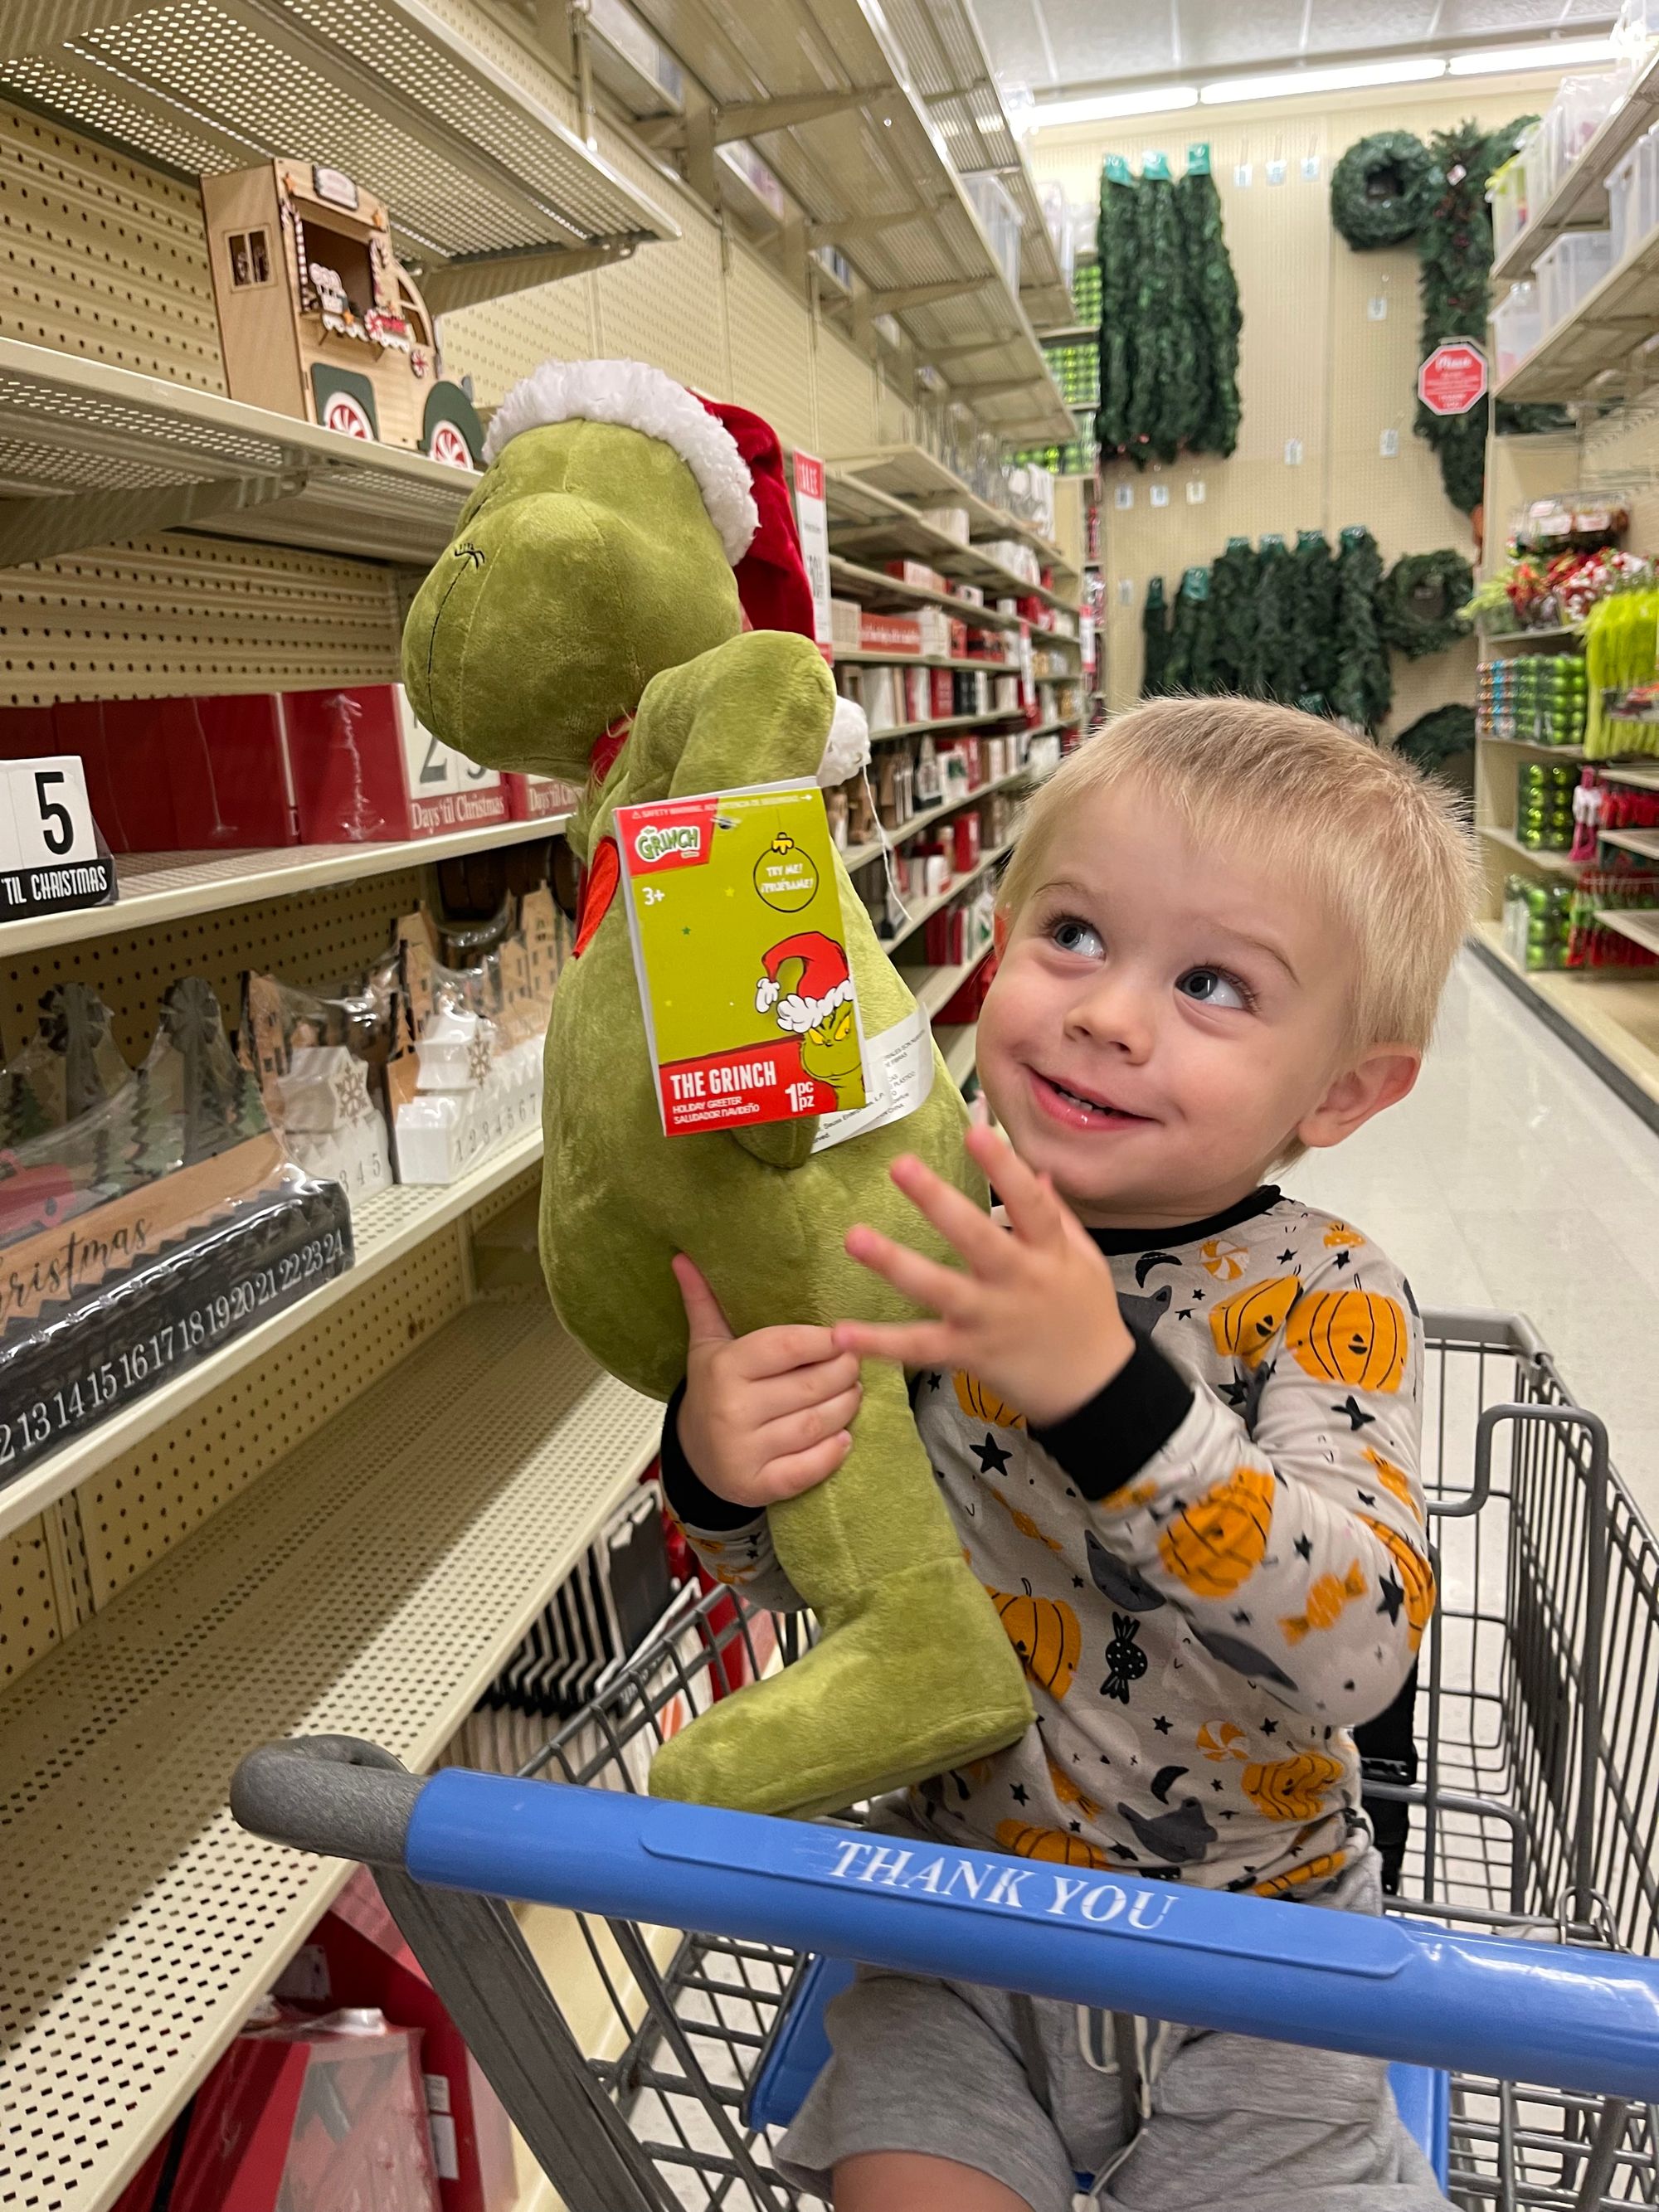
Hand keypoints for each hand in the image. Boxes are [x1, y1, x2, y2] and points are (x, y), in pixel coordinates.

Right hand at [673, 1255, 861, 1509]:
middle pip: (811, 1385)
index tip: (842, 1335)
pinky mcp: (759, 1485)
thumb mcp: (707, 1345)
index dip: (824, 1340)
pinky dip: (833, 1453)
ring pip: (817, 1424)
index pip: (787, 1345)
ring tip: (853, 1392)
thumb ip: (704, 1301)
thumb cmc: (712, 1392)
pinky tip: (844, 1437)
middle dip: (844, 1372)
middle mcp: (732, 1410)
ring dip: (846, 1407)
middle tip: (855, 1363)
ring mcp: (745, 1451)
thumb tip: (686, 1257)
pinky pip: (809, 1468)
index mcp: (723, 1369)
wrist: (694, 1457)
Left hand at [832, 1124, 1133, 1429]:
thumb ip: (1057, 1215)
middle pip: (977, 1238)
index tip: (977, 1132)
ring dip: (894, 1262)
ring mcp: (989, 1319)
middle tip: (901, 1166)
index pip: (1030, 1204)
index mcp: (1048, 1253)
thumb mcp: (1084, 1260)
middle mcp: (1018, 1282)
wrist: (1096, 1391)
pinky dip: (880, 1343)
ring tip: (854, 1237)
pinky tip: (842, 1333)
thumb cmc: (1087, 1316)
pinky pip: (919, 1347)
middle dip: (939, 1201)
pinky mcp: (967, 1354)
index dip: (1005, 1168)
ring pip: (938, 1289)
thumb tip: (1039, 1170)